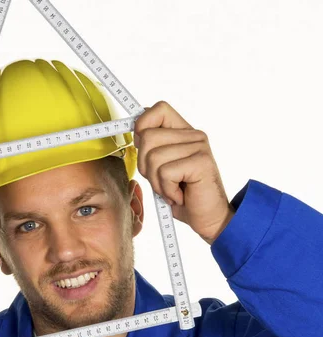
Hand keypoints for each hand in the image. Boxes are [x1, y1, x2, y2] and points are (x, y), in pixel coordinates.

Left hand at [134, 101, 234, 242]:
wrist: (209, 219)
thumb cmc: (185, 197)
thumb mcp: (162, 170)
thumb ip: (152, 149)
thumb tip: (135, 132)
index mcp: (184, 133)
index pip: (158, 109)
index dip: (142, 125)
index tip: (142, 147)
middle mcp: (194, 136)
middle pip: (148, 137)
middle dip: (146, 167)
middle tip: (162, 182)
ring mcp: (199, 147)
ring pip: (154, 157)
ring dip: (157, 183)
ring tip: (172, 191)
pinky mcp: (201, 162)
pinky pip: (165, 173)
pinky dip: (167, 190)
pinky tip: (179, 196)